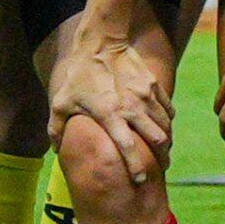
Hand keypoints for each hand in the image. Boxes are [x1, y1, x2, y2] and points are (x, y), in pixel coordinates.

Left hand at [49, 29, 174, 187]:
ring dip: (166, 140)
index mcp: (110, 115)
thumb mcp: (60, 102)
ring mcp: (147, 96)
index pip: (128, 148)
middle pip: (158, 139)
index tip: (141, 181)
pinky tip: (163, 126)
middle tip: (160, 167)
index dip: (136, 167)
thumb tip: (57, 149)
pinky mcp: (155, 85)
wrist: (102, 42)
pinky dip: (167, 121)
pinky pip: (167, 109)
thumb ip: (57, 128)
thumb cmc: (79, 74)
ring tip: (163, 150)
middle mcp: (133, 108)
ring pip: (166, 125)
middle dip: (161, 157)